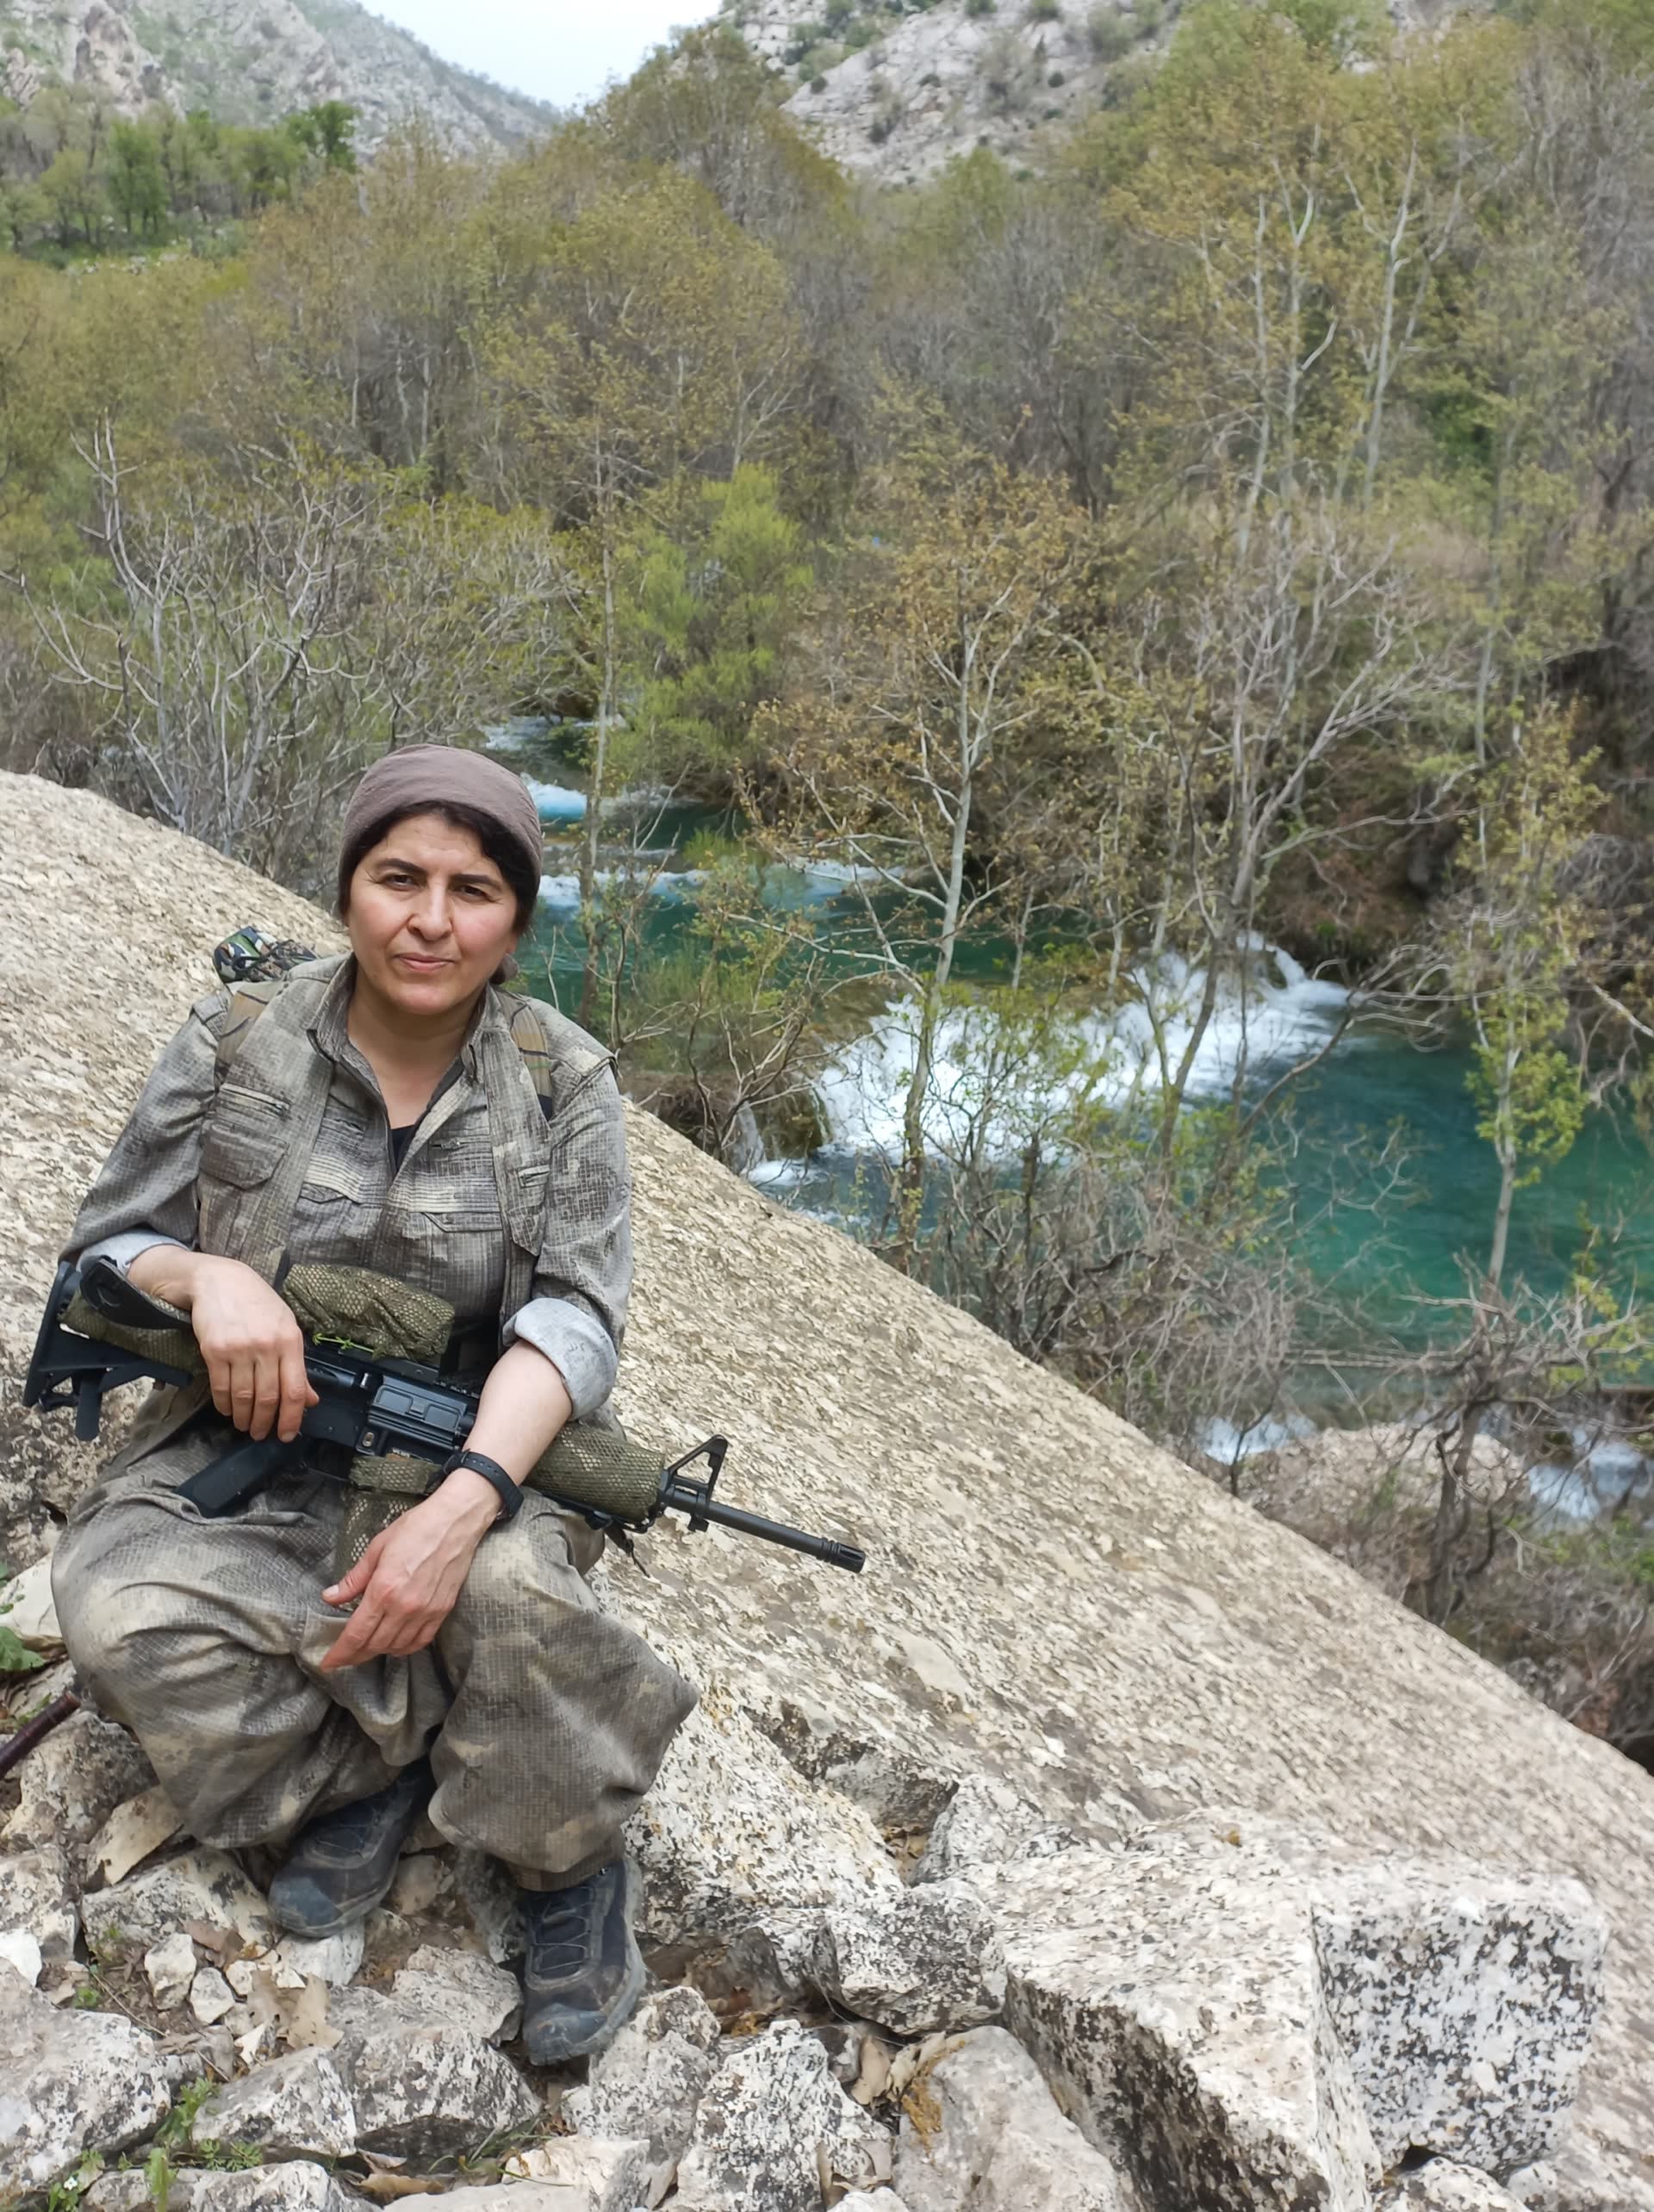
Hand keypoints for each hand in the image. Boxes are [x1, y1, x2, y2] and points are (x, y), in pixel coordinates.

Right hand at [131, 1249, 317, 1442]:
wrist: (220, 1280)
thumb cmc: (258, 1304)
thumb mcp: (286, 1328)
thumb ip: (296, 1365)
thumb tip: (309, 1400)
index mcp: (290, 1341)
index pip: (295, 1389)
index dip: (292, 1418)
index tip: (286, 1434)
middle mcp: (266, 1346)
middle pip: (269, 1397)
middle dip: (265, 1422)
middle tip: (261, 1434)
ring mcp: (239, 1348)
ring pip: (244, 1397)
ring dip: (244, 1417)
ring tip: (244, 1425)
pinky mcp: (214, 1350)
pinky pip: (221, 1387)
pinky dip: (224, 1404)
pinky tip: (227, 1410)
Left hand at [318, 1471, 498, 1669]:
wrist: (456, 1521)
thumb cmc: (416, 1528)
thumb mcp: (377, 1548)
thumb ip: (354, 1579)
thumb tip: (331, 1597)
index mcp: (384, 1589)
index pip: (356, 1633)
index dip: (340, 1653)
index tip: (328, 1663)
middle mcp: (404, 1606)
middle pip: (374, 1645)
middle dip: (354, 1656)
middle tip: (342, 1659)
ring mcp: (426, 1611)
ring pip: (396, 1647)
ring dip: (378, 1652)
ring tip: (365, 1650)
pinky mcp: (442, 1611)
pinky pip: (420, 1641)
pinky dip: (404, 1648)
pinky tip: (394, 1645)